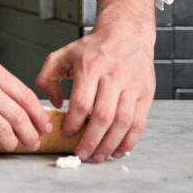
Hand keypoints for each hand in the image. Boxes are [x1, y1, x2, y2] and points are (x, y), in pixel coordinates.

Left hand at [35, 27, 154, 162]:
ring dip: (110, 145)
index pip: (82, 102)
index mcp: (91, 67)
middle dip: (92, 140)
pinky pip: (139, 123)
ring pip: (123, 123)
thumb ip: (47, 78)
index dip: (74, 122)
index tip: (66, 133)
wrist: (127, 35)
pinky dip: (129, 141)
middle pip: (103, 116)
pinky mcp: (146, 95)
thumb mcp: (62, 55)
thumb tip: (54, 104)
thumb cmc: (92, 49)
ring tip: (98, 157)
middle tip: (81, 154)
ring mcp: (132, 87)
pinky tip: (118, 150)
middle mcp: (114, 77)